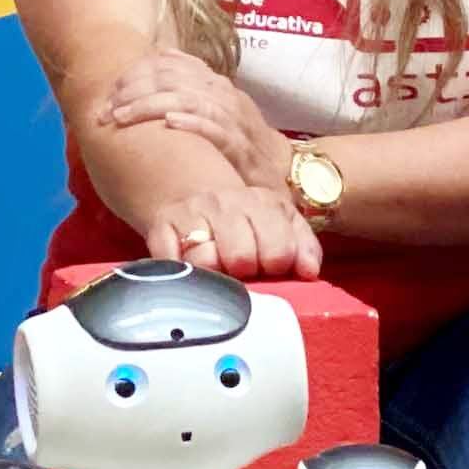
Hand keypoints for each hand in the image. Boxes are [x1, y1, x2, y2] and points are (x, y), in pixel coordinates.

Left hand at [102, 49, 289, 184]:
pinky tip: (170, 123)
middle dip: (134, 92)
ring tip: (123, 116)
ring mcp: (235, 119)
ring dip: (151, 106)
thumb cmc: (241, 139)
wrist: (280, 170)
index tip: (110, 90)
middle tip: (106, 109)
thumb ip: (189, 84)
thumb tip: (159, 57)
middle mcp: (224, 95)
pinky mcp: (243, 148)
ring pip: (189, 100)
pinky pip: (216, 130)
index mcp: (214, 83)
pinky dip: (193, 123)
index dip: (137, 73)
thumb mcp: (215, 106)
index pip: (170, 65)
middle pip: (173, 80)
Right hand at [142, 182, 317, 280]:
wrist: (195, 192)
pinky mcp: (160, 228)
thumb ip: (303, 246)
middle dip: (244, 274)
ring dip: (213, 276)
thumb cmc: (246, 220)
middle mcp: (225, 204)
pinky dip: (180, 274)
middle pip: (241, 258)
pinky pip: (170, 262)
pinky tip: (190, 272)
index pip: (279, 251)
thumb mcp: (282, 222)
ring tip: (218, 273)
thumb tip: (309, 271)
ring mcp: (190, 214)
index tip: (271, 269)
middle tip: (242, 272)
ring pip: (205, 261)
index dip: (277, 268)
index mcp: (262, 204)